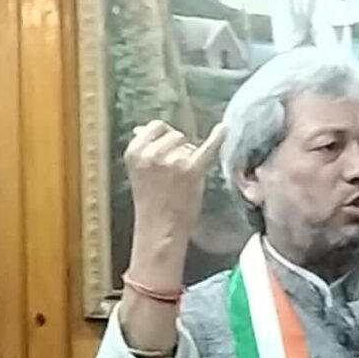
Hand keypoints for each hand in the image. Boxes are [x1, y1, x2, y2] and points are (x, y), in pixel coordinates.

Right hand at [124, 120, 225, 285]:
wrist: (160, 230)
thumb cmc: (152, 204)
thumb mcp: (139, 172)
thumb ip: (143, 151)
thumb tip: (142, 129)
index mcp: (134, 152)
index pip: (156, 127)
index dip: (167, 136)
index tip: (171, 148)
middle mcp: (151, 152)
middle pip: (175, 134)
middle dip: (180, 148)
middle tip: (178, 172)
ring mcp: (172, 160)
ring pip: (190, 143)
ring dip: (191, 155)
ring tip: (184, 178)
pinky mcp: (191, 169)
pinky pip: (208, 147)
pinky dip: (218, 138)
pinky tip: (224, 129)